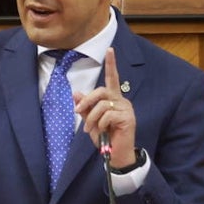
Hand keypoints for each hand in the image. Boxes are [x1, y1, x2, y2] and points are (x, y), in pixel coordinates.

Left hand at [73, 47, 136, 168]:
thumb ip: (85, 107)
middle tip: (78, 111)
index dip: (111, 64)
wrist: (116, 154)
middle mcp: (122, 100)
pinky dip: (100, 123)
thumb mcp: (91, 121)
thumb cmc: (105, 137)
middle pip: (101, 91)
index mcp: (114, 98)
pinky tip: (102, 131)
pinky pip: (108, 114)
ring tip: (90, 129)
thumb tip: (76, 93)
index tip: (110, 49)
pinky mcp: (128, 117)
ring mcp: (126, 108)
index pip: (112, 78)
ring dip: (92, 117)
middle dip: (87, 101)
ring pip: (103, 104)